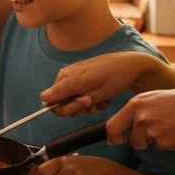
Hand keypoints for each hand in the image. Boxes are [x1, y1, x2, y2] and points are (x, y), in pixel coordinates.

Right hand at [39, 52, 158, 116]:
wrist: (128, 64)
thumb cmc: (115, 79)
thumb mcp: (96, 95)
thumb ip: (72, 101)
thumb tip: (46, 102)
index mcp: (68, 79)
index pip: (48, 100)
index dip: (65, 109)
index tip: (84, 105)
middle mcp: (64, 75)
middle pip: (59, 102)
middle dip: (77, 108)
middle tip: (95, 103)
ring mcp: (69, 73)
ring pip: (67, 99)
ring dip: (83, 104)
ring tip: (99, 100)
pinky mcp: (75, 73)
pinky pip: (73, 92)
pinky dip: (85, 97)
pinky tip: (98, 95)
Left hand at [106, 87, 174, 149]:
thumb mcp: (153, 98)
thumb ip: (138, 110)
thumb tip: (126, 122)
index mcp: (135, 104)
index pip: (112, 124)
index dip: (113, 135)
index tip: (116, 139)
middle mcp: (140, 117)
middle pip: (129, 139)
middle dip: (133, 142)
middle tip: (141, 141)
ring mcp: (151, 130)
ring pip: (146, 143)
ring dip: (154, 141)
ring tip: (169, 127)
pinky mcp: (163, 142)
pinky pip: (160, 147)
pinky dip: (167, 143)